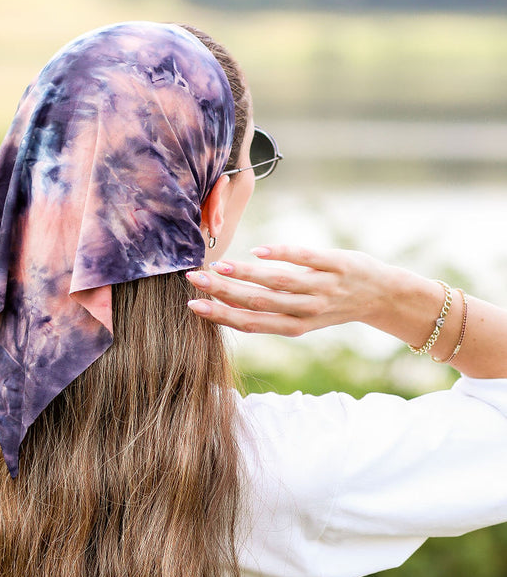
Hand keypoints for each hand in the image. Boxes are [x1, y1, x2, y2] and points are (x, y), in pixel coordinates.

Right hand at [185, 244, 422, 337]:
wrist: (382, 295)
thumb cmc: (334, 303)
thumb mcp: (304, 317)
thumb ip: (272, 310)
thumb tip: (231, 299)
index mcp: (295, 326)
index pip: (251, 323)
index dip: (221, 316)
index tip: (193, 306)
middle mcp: (306, 311)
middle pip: (258, 303)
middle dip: (223, 292)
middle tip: (194, 279)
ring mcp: (322, 288)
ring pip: (277, 282)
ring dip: (245, 274)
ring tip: (219, 265)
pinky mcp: (336, 265)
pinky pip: (305, 259)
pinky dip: (280, 253)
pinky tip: (258, 249)